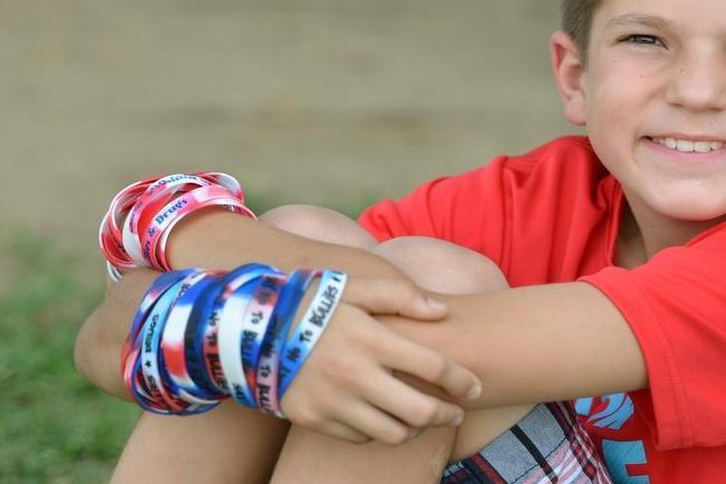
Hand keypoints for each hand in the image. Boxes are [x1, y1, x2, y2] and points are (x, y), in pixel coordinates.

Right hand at [280, 277, 480, 443]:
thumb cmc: (312, 304)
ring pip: (392, 433)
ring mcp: (333, 401)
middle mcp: (354, 374)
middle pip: (419, 411)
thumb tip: (442, 311)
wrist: (250, 330)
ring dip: (415, 428)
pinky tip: (382, 416)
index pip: (433, 366)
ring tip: (422, 418)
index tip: (475, 388)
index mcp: (370, 338)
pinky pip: (359, 437)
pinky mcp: (313, 419)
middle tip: (456, 412)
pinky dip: (376, 430)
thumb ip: (400, 295)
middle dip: (446, 415)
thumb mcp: (354, 288)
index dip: (462, 381)